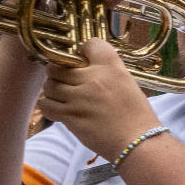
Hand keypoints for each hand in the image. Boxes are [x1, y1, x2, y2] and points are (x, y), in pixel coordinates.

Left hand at [36, 40, 160, 161]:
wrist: (138, 141)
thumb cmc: (136, 115)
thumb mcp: (127, 84)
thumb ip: (106, 72)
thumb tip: (82, 68)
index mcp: (112, 67)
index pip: (89, 44)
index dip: (81, 51)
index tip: (82, 61)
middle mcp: (95, 78)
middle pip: (58, 66)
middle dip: (58, 74)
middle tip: (66, 83)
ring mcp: (80, 96)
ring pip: (49, 85)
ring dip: (53, 91)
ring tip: (64, 98)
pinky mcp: (70, 115)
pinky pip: (46, 104)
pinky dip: (49, 106)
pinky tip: (59, 110)